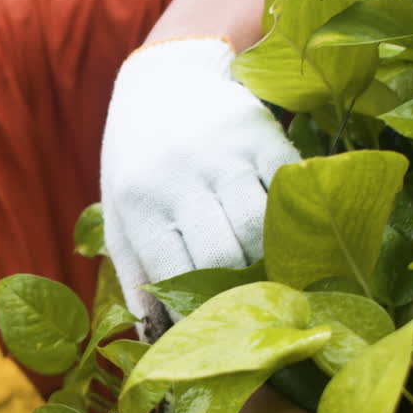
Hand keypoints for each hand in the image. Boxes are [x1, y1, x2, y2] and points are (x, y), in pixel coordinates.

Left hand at [100, 37, 299, 329]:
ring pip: (258, 225)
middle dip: (238, 287)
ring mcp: (222, 151)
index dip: (196, 307)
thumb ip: (134, 271)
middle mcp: (178, 174)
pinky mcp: (260, 132)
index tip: (213, 325)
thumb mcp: (121, 211)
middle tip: (252, 306)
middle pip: (222, 253)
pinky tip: (290, 234)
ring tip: (271, 276)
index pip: (174, 272)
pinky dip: (290, 217)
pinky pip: (285, 188)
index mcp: (139, 199)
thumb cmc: (140, 160)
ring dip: (268, 258)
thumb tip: (153, 335)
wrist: (165, 77)